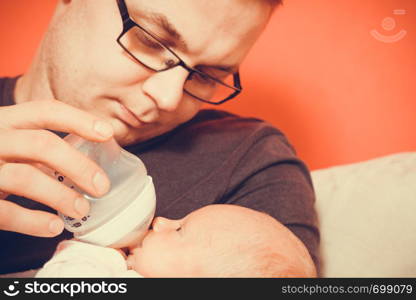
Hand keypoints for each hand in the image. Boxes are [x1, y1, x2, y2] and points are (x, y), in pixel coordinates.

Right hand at [0, 100, 113, 236]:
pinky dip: (33, 221)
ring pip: (25, 177)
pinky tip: (54, 226)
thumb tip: (87, 163)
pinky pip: (3, 211)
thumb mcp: (9, 143)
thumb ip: (36, 148)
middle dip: (78, 165)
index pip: (45, 110)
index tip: (108, 132)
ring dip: (60, 196)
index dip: (79, 119)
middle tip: (102, 186)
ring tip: (83, 210)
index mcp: (4, 121)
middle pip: (40, 144)